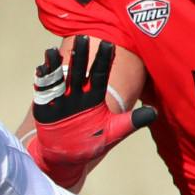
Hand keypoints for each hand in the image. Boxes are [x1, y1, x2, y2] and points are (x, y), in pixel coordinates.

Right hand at [29, 35, 154, 184]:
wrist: (68, 158)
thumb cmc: (91, 143)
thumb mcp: (114, 132)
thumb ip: (132, 122)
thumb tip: (154, 112)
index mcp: (95, 96)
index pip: (101, 74)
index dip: (104, 60)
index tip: (109, 45)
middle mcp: (78, 93)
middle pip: (80, 70)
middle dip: (81, 55)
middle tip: (83, 37)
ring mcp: (62, 99)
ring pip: (60, 77)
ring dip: (56, 64)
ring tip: (52, 51)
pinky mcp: (46, 107)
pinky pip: (44, 91)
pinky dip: (42, 80)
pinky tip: (40, 69)